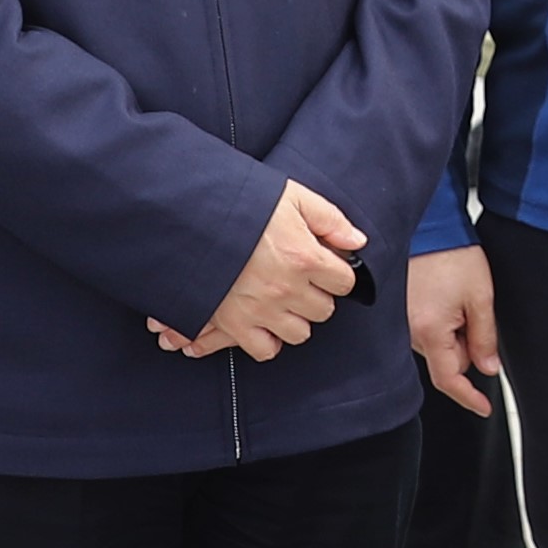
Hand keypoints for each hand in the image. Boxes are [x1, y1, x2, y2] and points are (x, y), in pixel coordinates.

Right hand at [161, 183, 364, 359]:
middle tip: (300, 279)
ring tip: (282, 300)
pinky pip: (264, 350)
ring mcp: (262, 310)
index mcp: (305, 257)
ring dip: (295, 318)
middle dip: (316, 294)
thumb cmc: (242, 203)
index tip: (324, 265)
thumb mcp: (292, 197)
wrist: (189, 216)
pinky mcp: (235, 323)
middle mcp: (288, 289)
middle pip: (324, 310)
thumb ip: (330, 219)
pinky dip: (267, 340)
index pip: (345, 282)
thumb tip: (358, 241)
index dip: (336, 272)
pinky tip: (264, 321)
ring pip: (299, 333)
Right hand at [405, 247, 499, 413]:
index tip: (484, 407)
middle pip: (446, 360)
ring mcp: (400, 322)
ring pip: (437, 345)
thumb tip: (488, 368)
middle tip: (475, 312)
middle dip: (466, 345)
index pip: (449, 379)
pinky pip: (425, 330)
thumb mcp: (480, 297)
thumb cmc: (451, 254)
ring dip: (453, 332)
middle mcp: (408, 331)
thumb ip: (485, 337)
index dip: (469, 397)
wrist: (428, 226)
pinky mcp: (398, 311)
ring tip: (457, 297)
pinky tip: (445, 296)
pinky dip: (440, 322)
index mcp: (429, 331)